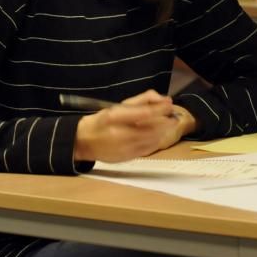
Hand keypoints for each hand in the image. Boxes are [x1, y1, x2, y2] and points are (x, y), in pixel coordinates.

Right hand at [73, 90, 192, 162]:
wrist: (83, 142)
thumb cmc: (101, 121)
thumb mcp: (117, 105)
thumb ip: (141, 100)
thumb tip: (162, 99)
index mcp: (115, 117)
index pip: (145, 113)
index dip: (161, 109)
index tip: (170, 104)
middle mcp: (120, 133)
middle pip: (152, 128)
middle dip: (166, 121)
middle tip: (172, 115)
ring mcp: (124, 148)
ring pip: (153, 139)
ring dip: (164, 131)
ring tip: (167, 124)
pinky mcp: (128, 158)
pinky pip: (149, 149)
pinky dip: (157, 141)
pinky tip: (157, 135)